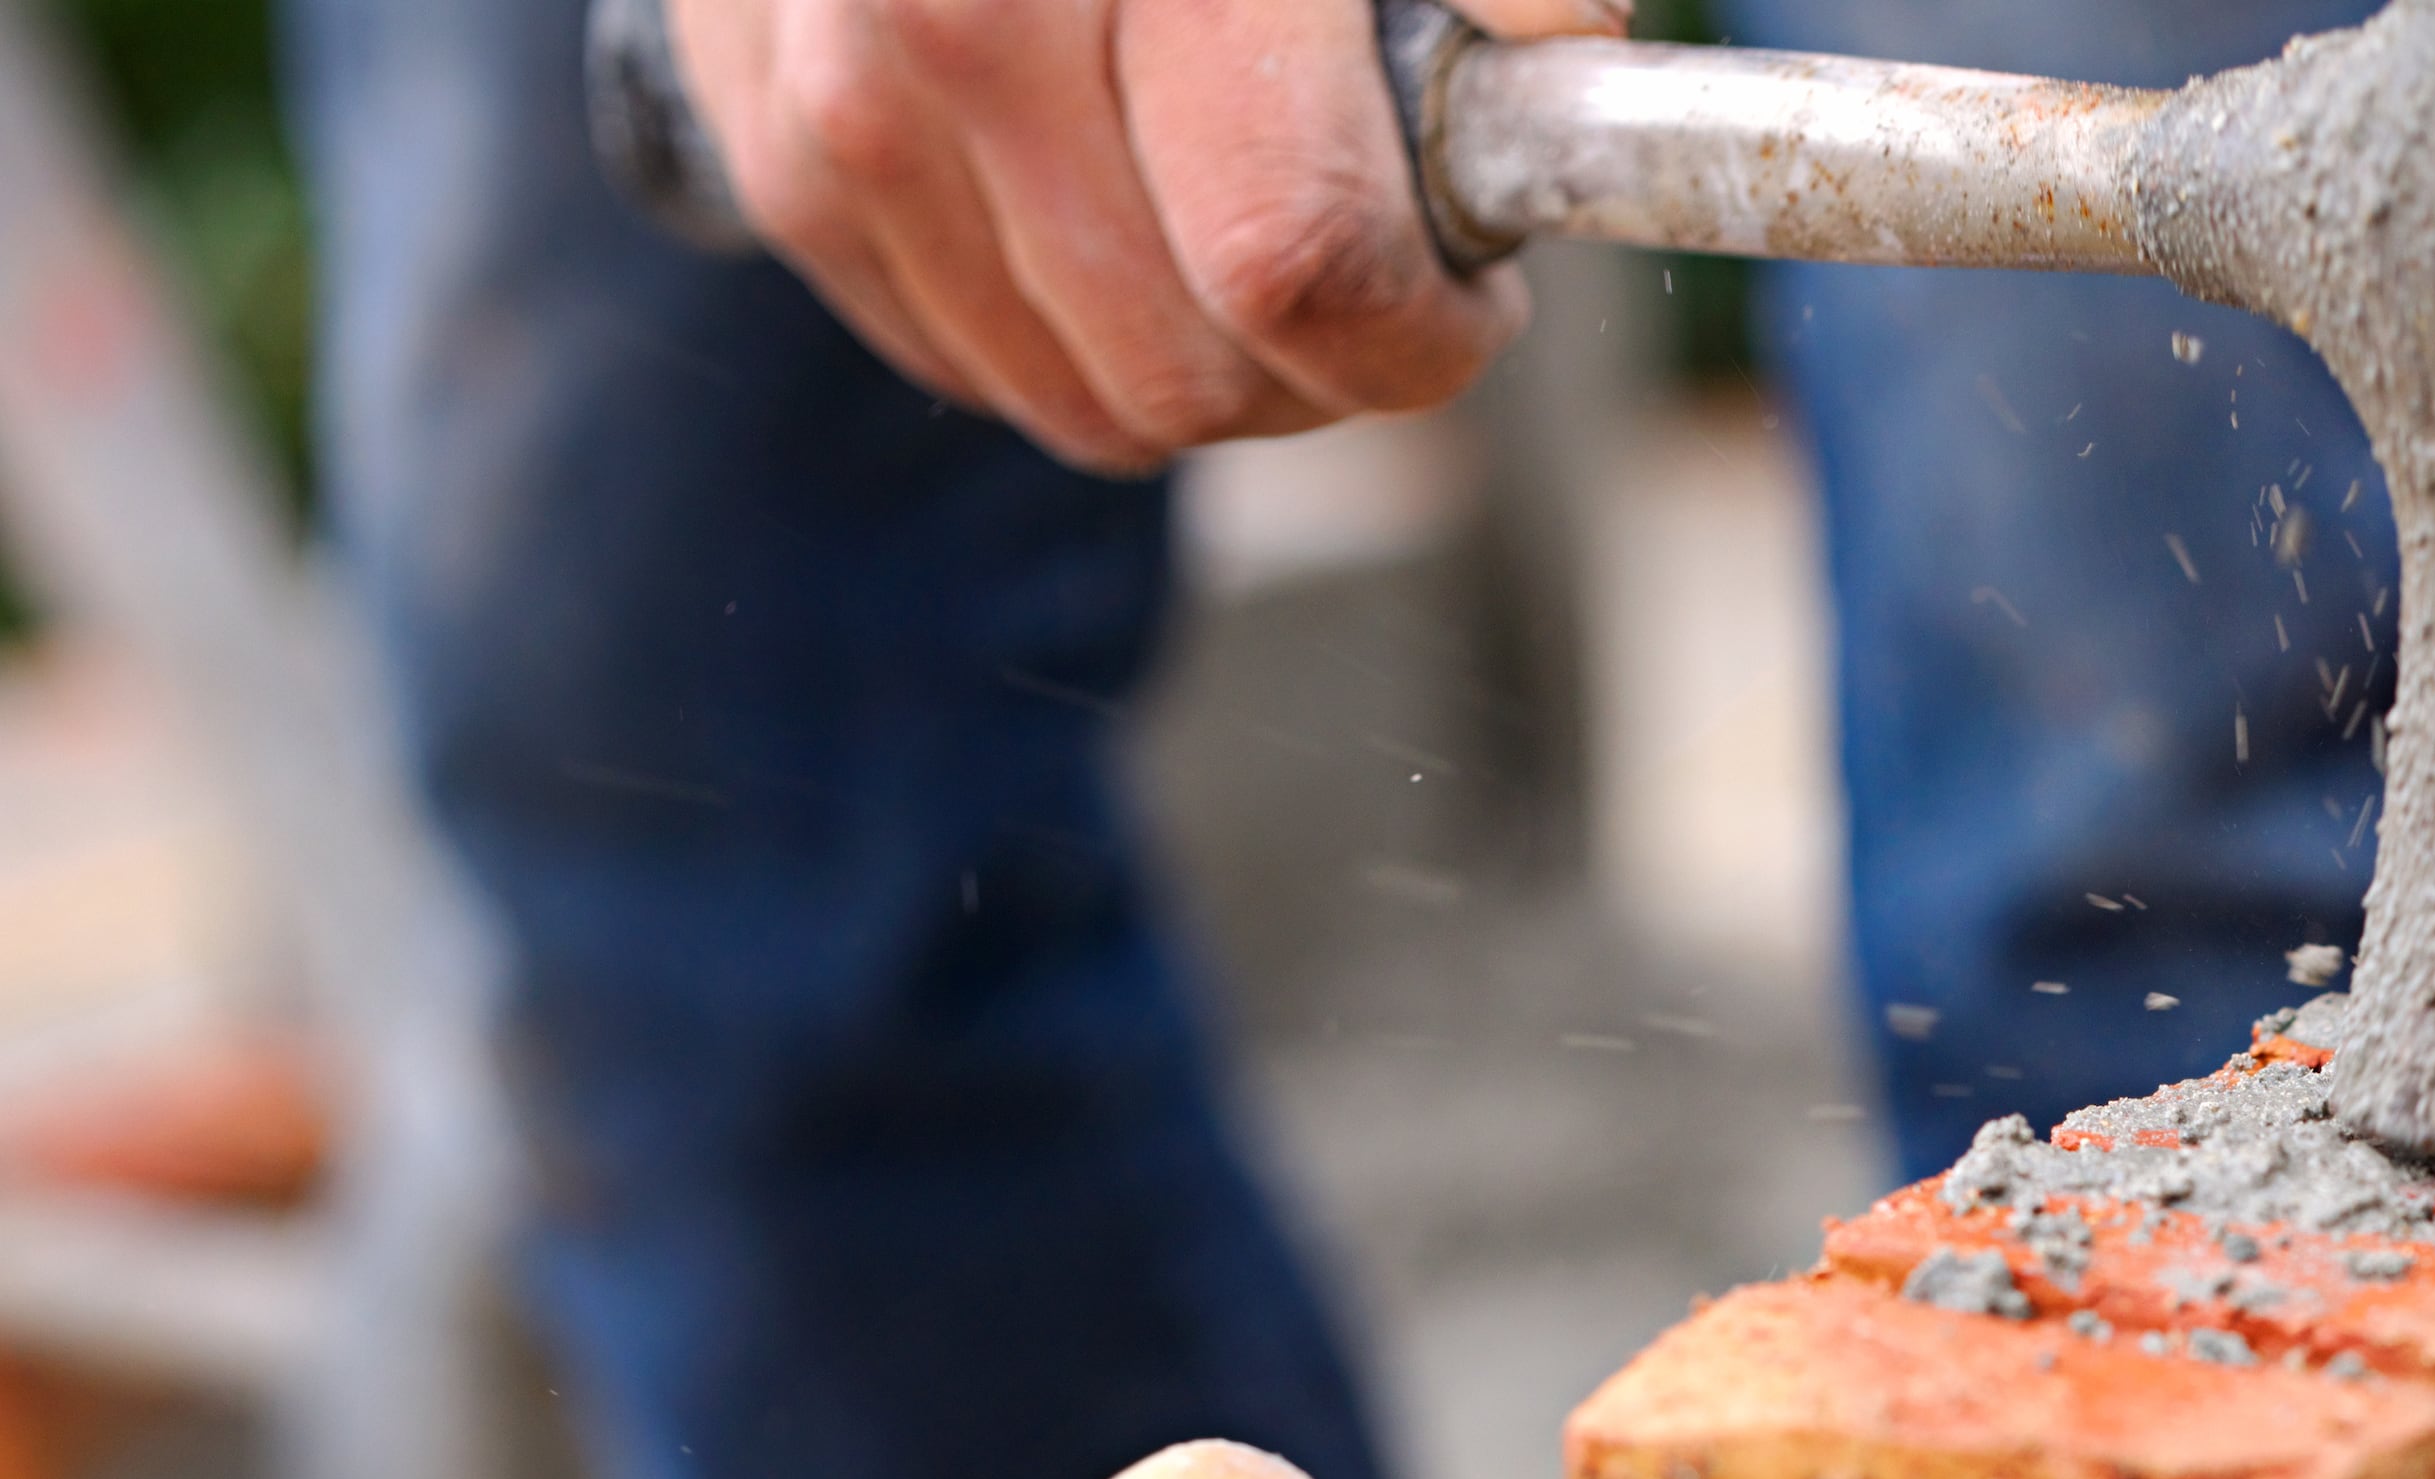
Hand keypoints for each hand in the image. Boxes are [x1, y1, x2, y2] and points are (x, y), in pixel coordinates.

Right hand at [667, 0, 1614, 472]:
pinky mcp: (779, 165)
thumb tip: (1568, 30)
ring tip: (1236, 198)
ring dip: (1201, 351)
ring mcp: (845, 106)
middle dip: (1318, 353)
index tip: (1464, 274)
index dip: (1415, 321)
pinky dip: (1074, 325)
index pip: (1294, 259)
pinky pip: (975, 360)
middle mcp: (956, 26)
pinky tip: (1114, 195)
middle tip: (1360, 237)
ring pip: (1087, 399)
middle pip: (1192, 370)